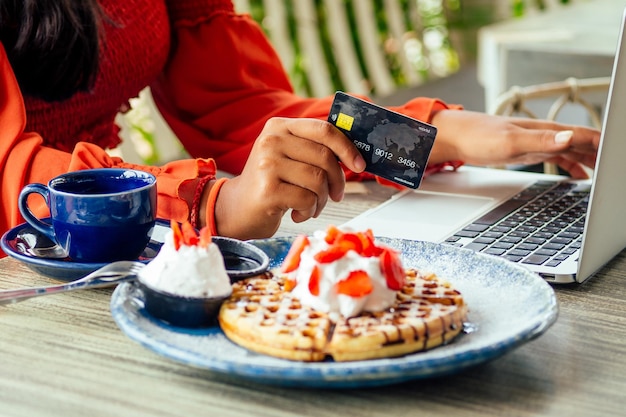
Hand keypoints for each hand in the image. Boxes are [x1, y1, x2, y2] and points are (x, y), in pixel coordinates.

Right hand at [213, 117, 365, 239]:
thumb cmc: (271, 183)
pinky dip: (309, 211)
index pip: (324, 130)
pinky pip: (307, 200)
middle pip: (325, 157)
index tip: (359, 165)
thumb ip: (314, 149)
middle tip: (335, 195)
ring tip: (311, 206)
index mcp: (280, 126)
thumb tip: (355, 155)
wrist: (236, 208)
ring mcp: (267, 164)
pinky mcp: (267, 190)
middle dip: (337, 181)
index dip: (347, 148)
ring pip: (318, 180)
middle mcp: (272, 140)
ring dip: (321, 199)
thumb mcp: (289, 156)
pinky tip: (297, 212)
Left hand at [429, 110, 600, 178]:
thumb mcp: (509, 142)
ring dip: (592, 161)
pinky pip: (559, 158)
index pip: (584, 135)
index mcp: (546, 130)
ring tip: (607, 175)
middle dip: (603, 154)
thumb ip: (539, 140)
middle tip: (616, 170)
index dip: (605, 144)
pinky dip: (573, 166)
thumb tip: (568, 137)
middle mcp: (545, 134)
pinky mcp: (528, 151)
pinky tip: (579, 177)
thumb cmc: (478, 136)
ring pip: (573, 151)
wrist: (456, 137)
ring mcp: (538, 142)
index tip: (618, 156)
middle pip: (583, 143)